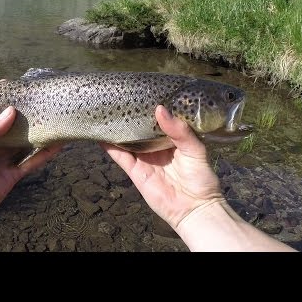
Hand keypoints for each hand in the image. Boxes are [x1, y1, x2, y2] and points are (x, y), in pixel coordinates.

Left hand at [0, 106, 61, 225]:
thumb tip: (12, 111)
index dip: (6, 105)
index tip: (19, 91)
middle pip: (14, 130)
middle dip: (26, 118)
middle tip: (41, 103)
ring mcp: (5, 160)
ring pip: (26, 144)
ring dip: (39, 134)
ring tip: (54, 120)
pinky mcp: (14, 175)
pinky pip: (32, 162)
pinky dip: (44, 154)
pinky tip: (57, 144)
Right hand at [101, 105, 222, 231]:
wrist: (194, 208)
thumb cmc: (201, 177)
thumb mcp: (195, 149)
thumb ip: (179, 130)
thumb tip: (160, 109)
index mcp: (172, 138)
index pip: (158, 119)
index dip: (149, 107)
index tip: (140, 92)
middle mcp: (156, 146)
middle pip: (139, 128)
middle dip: (130, 116)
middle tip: (117, 99)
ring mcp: (144, 158)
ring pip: (127, 140)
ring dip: (116, 129)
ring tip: (105, 113)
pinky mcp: (136, 171)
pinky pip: (121, 157)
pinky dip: (110, 147)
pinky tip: (100, 136)